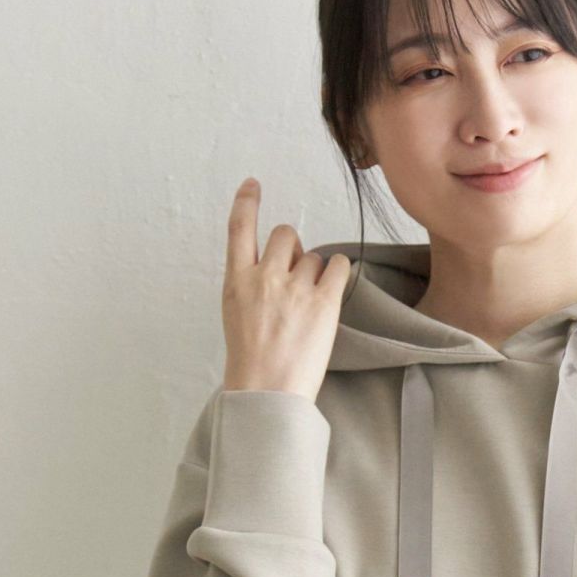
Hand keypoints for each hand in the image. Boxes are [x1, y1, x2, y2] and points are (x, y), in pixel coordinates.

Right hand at [222, 179, 351, 399]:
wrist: (267, 393)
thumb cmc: (252, 363)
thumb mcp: (236, 317)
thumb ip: (252, 287)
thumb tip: (279, 267)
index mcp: (236, 282)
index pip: (239, 230)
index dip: (246, 202)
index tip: (252, 184)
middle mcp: (264, 278)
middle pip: (286, 235)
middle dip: (295, 250)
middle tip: (296, 280)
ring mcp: (294, 289)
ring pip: (314, 256)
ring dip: (316, 272)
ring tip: (309, 305)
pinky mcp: (323, 303)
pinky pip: (339, 267)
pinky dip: (339, 273)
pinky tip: (333, 290)